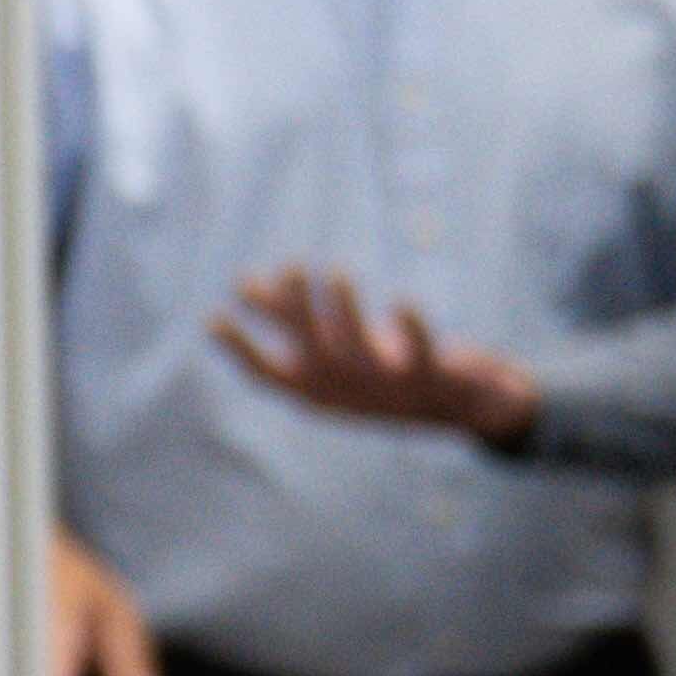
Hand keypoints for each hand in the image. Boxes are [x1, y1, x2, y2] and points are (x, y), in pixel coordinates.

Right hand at [216, 269, 538, 445]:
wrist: (462, 408)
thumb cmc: (386, 372)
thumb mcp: (334, 347)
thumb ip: (293, 318)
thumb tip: (246, 283)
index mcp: (317, 391)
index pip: (268, 374)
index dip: (240, 347)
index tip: (213, 317)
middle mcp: (348, 392)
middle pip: (313, 352)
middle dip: (299, 311)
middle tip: (289, 267)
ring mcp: (389, 387)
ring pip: (361, 350)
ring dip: (348, 311)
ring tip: (339, 271)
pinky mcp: (431, 376)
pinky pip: (421, 354)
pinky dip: (412, 329)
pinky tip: (402, 302)